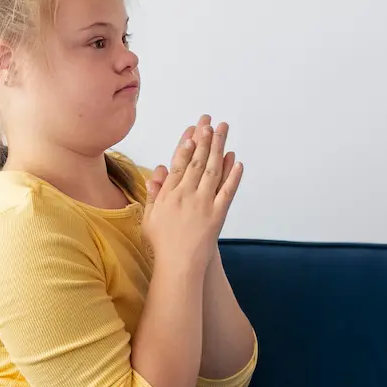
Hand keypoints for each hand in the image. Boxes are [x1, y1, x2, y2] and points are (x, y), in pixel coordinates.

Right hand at [142, 116, 245, 271]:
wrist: (178, 265)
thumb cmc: (162, 244)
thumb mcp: (150, 217)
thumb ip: (153, 193)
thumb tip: (156, 172)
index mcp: (169, 194)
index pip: (178, 164)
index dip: (186, 146)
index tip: (191, 131)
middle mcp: (186, 195)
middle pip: (197, 161)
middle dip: (203, 139)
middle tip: (209, 121)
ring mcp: (203, 203)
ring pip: (212, 170)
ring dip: (219, 148)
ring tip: (223, 131)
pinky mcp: (218, 214)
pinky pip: (227, 191)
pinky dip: (233, 175)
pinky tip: (237, 161)